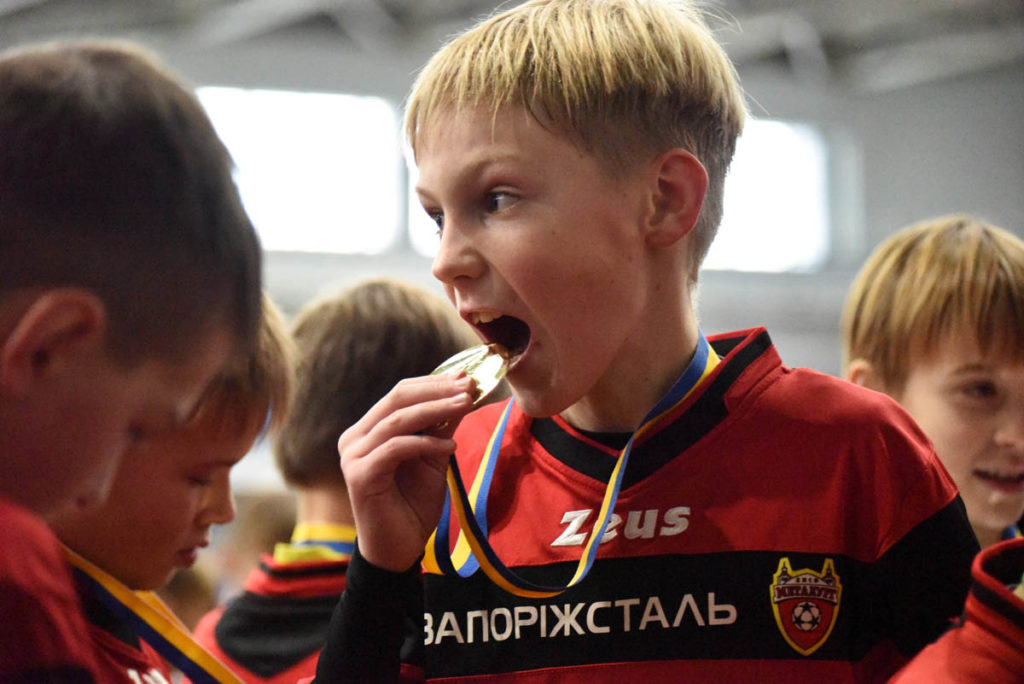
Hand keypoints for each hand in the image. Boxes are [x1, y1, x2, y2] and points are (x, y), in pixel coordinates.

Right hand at [338, 373, 476, 570]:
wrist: (398, 549)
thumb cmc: (413, 505)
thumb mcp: (434, 458)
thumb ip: (442, 426)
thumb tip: (464, 392)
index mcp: (368, 430)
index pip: (400, 393)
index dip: (433, 382)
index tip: (465, 376)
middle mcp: (355, 438)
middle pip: (397, 399)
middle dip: (436, 390)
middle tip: (468, 385)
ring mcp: (353, 456)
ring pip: (398, 420)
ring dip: (436, 409)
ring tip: (466, 404)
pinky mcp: (359, 475)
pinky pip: (396, 448)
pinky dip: (426, 443)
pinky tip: (450, 446)